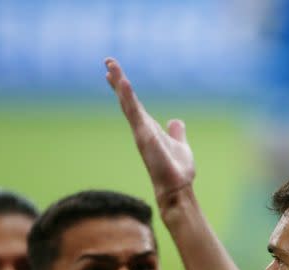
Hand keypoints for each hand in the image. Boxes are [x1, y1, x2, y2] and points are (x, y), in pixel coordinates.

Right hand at [104, 57, 195, 216]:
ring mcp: (141, 132)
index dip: (125, 90)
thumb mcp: (180, 145)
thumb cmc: (177, 172)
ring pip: (128, 104)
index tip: (115, 73)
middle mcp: (142, 129)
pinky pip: (135, 113)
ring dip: (120, 84)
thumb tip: (176, 121)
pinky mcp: (144, 136)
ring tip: (111, 66)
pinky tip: (123, 82)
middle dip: (118, 81)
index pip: (135, 105)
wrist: (177, 189)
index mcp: (149, 129)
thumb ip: (176, 133)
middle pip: (128, 101)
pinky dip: (128, 98)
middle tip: (108, 62)